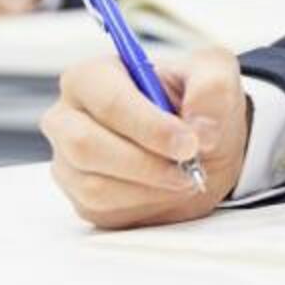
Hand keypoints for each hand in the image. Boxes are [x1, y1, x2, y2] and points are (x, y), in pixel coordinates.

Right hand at [40, 47, 249, 229]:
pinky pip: (103, 210)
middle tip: (190, 166)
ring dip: (150, 187)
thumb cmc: (194, 99)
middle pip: (87, 145)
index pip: (109, 102)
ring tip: (186, 175)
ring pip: (94, 185)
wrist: (198, 140)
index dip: (150, 126)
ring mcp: (69, 161)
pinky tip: (168, 188)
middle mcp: (68, 118)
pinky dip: (145, 204)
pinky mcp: (80, 198)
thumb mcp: (215, 73)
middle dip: (146, 162)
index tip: (188, 143)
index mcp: (92, 76)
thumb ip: (212, 88)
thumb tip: (201, 128)